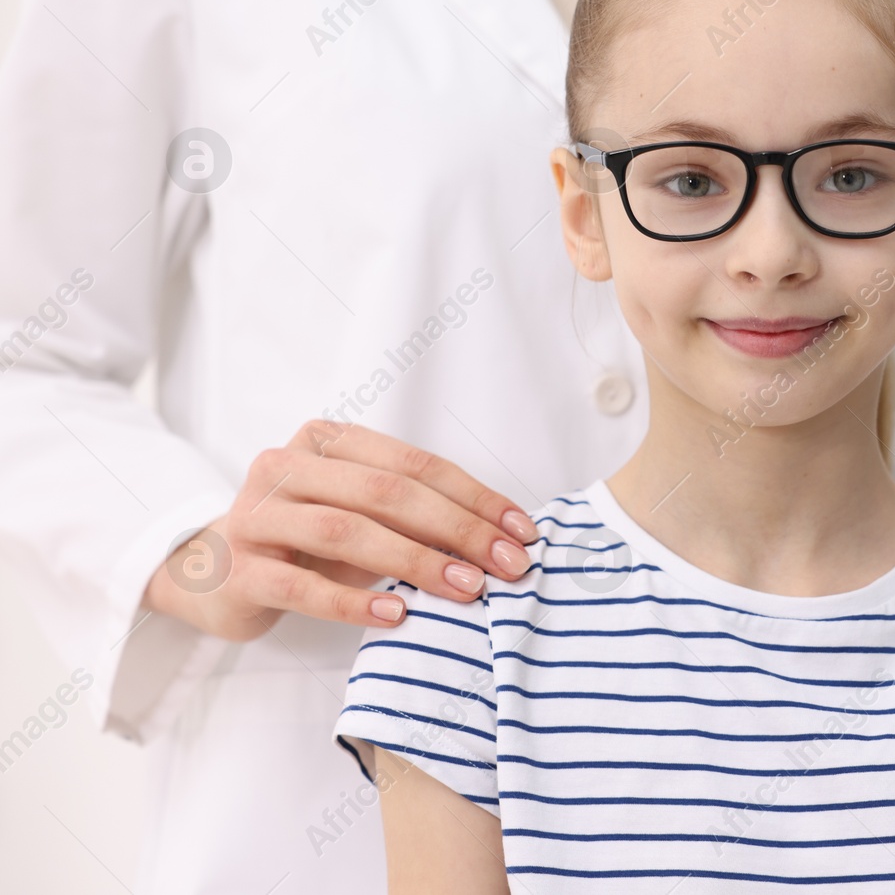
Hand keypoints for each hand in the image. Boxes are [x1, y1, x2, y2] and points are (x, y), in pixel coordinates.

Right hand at [142, 421, 537, 641]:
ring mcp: (255, 515)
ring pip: (347, 531)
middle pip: (387, 492)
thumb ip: (415, 516)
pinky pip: (302, 584)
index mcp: (326, 440)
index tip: (521, 532)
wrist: (213, 574)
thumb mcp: (360, 516)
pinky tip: (398, 615)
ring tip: (467, 589)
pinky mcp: (237, 569)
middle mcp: (285, 466)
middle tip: (506, 566)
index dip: (474, 497)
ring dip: (416, 561)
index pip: (414, 463)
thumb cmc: (307, 542)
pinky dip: (354, 601)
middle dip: (457, 529)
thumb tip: (501, 541)